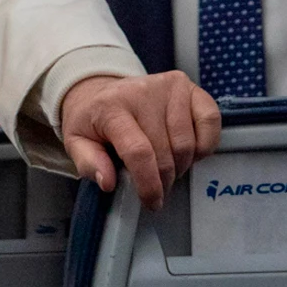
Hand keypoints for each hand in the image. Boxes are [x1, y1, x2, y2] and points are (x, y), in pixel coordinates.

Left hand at [60, 71, 220, 210]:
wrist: (100, 91)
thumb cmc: (93, 120)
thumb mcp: (77, 142)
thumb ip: (89, 163)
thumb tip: (108, 181)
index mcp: (110, 107)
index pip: (138, 151)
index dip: (149, 183)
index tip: (152, 201)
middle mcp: (140, 92)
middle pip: (165, 152)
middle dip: (163, 180)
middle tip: (156, 187)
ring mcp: (166, 86)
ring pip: (187, 144)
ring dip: (181, 166)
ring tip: (165, 166)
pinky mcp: (186, 85)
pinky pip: (210, 122)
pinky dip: (203, 145)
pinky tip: (187, 150)